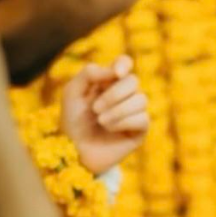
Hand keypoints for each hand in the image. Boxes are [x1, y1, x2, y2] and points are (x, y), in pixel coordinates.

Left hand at [60, 55, 149, 175]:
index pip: (125, 64)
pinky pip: (142, 118)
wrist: (74, 152)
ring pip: (141, 100)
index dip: (123, 65)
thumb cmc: (72, 122)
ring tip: (100, 121)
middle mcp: (124, 95)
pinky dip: (123, 122)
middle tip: (95, 109)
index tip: (116, 73)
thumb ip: (89, 73)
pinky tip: (109, 129)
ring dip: (117, 110)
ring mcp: (134, 112)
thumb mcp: (72, 93)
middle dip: (114, 94)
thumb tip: (115, 71)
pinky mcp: (139, 131)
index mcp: (108, 82)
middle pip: (133, 81)